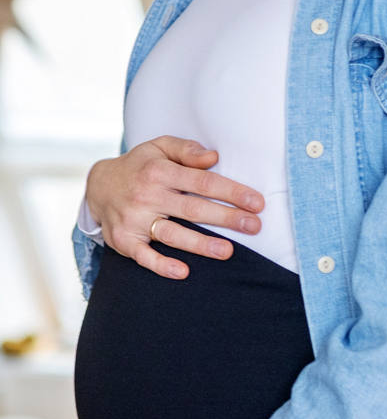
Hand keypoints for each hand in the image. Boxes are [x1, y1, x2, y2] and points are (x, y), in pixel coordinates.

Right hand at [85, 137, 264, 278]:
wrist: (98, 186)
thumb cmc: (140, 166)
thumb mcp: (159, 147)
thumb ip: (187, 150)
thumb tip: (213, 157)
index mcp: (159, 171)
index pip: (202, 182)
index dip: (231, 192)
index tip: (256, 202)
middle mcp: (146, 195)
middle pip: (192, 209)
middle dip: (226, 218)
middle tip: (254, 226)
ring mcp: (134, 219)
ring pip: (172, 234)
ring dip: (200, 244)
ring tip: (227, 251)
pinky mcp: (124, 240)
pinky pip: (143, 256)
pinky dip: (161, 265)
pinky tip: (182, 272)